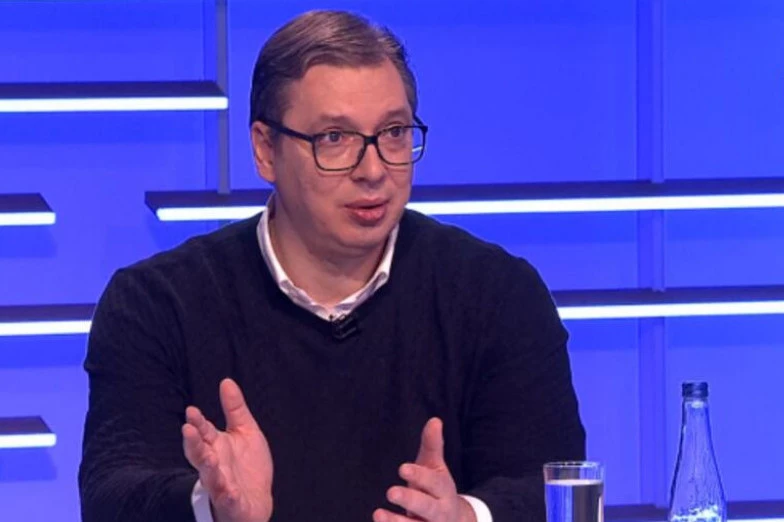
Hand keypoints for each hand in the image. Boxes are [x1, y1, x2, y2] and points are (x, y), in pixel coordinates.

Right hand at [182, 378, 273, 521]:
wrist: (256, 502)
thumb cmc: (247, 466)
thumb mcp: (245, 431)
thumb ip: (234, 409)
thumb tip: (226, 381)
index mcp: (215, 447)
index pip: (203, 432)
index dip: (197, 422)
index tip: (192, 411)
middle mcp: (214, 466)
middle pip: (199, 454)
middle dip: (194, 442)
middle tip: (188, 429)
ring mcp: (221, 485)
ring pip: (210, 477)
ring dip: (208, 468)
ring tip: (209, 458)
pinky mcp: (232, 503)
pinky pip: (228, 499)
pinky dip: (228, 495)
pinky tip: (231, 491)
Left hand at [373, 418, 476, 521]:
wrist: (454, 521)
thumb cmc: (436, 489)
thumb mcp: (435, 467)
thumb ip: (432, 445)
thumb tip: (435, 420)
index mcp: (444, 490)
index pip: (434, 483)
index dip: (419, 476)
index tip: (402, 468)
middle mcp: (440, 512)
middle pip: (428, 507)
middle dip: (410, 500)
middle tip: (391, 492)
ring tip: (377, 514)